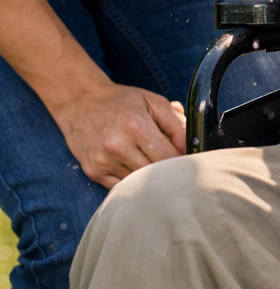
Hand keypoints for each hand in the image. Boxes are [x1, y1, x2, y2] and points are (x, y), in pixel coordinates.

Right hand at [52, 79, 186, 189]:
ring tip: (149, 161)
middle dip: (166, 170)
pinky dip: (130, 181)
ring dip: (147, 177)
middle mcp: (118, 146)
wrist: (80, 101)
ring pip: (137, 183)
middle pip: (153, 173)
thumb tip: (189, 146)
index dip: (181, 161)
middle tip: (171, 164)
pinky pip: (119, 187)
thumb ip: (175, 123)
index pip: (168, 157)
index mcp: (136, 126)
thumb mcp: (152, 101)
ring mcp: (104, 161)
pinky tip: (132, 167)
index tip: (186, 159)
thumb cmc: (120, 101)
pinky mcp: (93, 171)